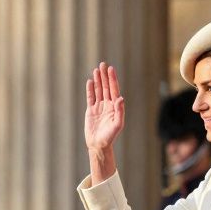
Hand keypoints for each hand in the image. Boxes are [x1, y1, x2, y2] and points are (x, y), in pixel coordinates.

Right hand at [84, 62, 124, 177]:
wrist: (98, 145)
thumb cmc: (110, 137)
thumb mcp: (117, 125)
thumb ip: (120, 111)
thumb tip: (121, 98)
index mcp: (115, 107)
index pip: (114, 90)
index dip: (112, 79)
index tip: (111, 69)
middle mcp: (108, 105)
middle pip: (106, 87)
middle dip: (105, 76)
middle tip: (103, 64)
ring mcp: (99, 107)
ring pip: (98, 90)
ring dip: (98, 80)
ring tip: (96, 69)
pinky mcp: (91, 111)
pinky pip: (90, 97)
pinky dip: (90, 89)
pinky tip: (90, 81)